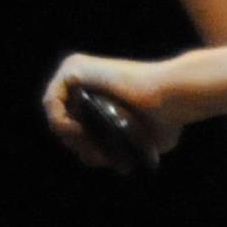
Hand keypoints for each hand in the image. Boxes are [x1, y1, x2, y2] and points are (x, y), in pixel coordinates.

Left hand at [43, 55, 180, 170]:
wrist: (174, 96)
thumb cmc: (168, 118)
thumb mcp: (137, 141)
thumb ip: (116, 149)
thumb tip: (96, 158)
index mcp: (102, 95)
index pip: (78, 128)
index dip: (87, 148)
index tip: (106, 157)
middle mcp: (86, 81)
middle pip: (65, 124)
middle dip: (80, 146)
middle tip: (101, 155)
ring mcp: (77, 72)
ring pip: (57, 116)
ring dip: (72, 139)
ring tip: (95, 147)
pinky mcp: (73, 68)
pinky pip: (52, 102)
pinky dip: (61, 121)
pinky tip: (81, 131)